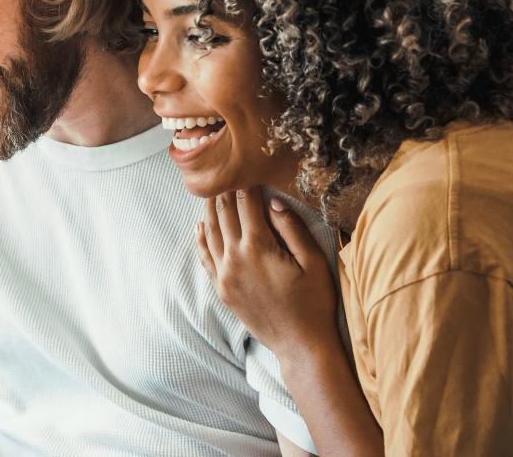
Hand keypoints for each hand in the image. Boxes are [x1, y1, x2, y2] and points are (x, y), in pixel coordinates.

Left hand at [197, 189, 339, 359]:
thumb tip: (272, 202)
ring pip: (210, 233)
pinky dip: (200, 239)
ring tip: (211, 191)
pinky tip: (199, 226)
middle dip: (224, 192)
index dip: (246, 185)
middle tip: (224, 173)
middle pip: (224, 215)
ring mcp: (224, 275)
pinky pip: (205, 258)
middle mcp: (235, 259)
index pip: (246, 205)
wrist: (300, 344)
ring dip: (210, 210)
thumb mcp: (313, 262)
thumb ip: (292, 228)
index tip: (247, 169)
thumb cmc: (313, 303)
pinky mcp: (221, 289)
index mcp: (259, 247)